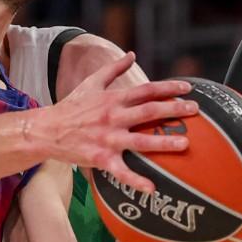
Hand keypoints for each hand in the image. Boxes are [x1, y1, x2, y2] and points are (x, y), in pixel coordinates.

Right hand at [37, 52, 196, 192]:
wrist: (47, 130)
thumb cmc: (71, 107)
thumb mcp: (91, 83)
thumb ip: (113, 69)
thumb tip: (132, 54)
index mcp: (113, 99)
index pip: (145, 90)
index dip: (168, 88)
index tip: (188, 88)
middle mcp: (113, 117)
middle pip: (147, 112)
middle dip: (173, 110)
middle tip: (194, 110)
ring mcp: (107, 139)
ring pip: (140, 141)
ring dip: (162, 142)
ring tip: (184, 144)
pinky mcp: (101, 158)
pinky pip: (121, 171)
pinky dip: (136, 180)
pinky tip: (152, 188)